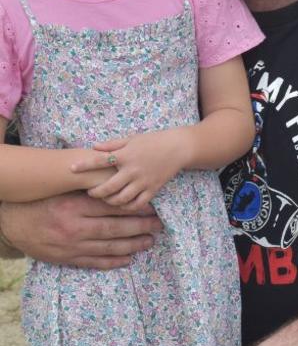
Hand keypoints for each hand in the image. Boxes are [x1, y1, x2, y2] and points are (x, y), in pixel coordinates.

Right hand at [0, 192, 161, 268]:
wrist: (11, 223)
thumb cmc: (42, 201)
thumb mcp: (63, 192)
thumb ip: (89, 192)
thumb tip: (121, 187)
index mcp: (75, 207)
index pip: (113, 208)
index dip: (136, 208)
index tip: (153, 207)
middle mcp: (74, 227)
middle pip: (116, 228)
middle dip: (141, 227)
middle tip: (159, 225)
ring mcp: (71, 246)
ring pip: (109, 247)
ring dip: (133, 245)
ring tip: (150, 241)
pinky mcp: (67, 259)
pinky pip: (95, 262)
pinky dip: (113, 261)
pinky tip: (128, 259)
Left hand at [72, 132, 188, 209]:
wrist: (178, 147)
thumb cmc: (153, 141)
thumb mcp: (132, 139)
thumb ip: (112, 144)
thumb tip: (93, 147)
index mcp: (126, 155)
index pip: (100, 161)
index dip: (84, 165)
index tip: (71, 169)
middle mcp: (133, 170)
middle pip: (108, 187)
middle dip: (95, 192)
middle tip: (90, 192)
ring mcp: (143, 181)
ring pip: (121, 199)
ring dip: (110, 201)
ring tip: (105, 198)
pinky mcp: (153, 188)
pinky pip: (137, 204)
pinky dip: (127, 206)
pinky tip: (122, 204)